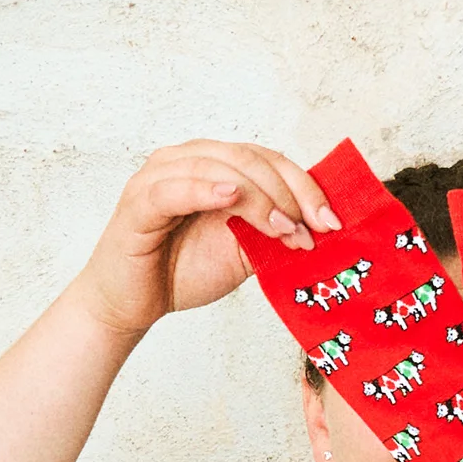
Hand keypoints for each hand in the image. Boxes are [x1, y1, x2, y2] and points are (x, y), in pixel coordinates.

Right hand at [75, 140, 339, 337]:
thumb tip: (317, 229)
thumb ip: (271, 232)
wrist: (131, 303)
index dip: (303, 185)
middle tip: (311, 230)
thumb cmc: (179, 271)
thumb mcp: (241, 252)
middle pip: (250, 158)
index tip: (330, 221)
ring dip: (260, 198)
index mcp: (213, 166)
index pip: (267, 159)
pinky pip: (175, 188)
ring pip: (221, 168)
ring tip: (283, 229)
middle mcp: (187, 161)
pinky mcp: (139, 201)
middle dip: (289, 193)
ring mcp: (160, 176)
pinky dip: (205, 189)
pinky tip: (230, 198)